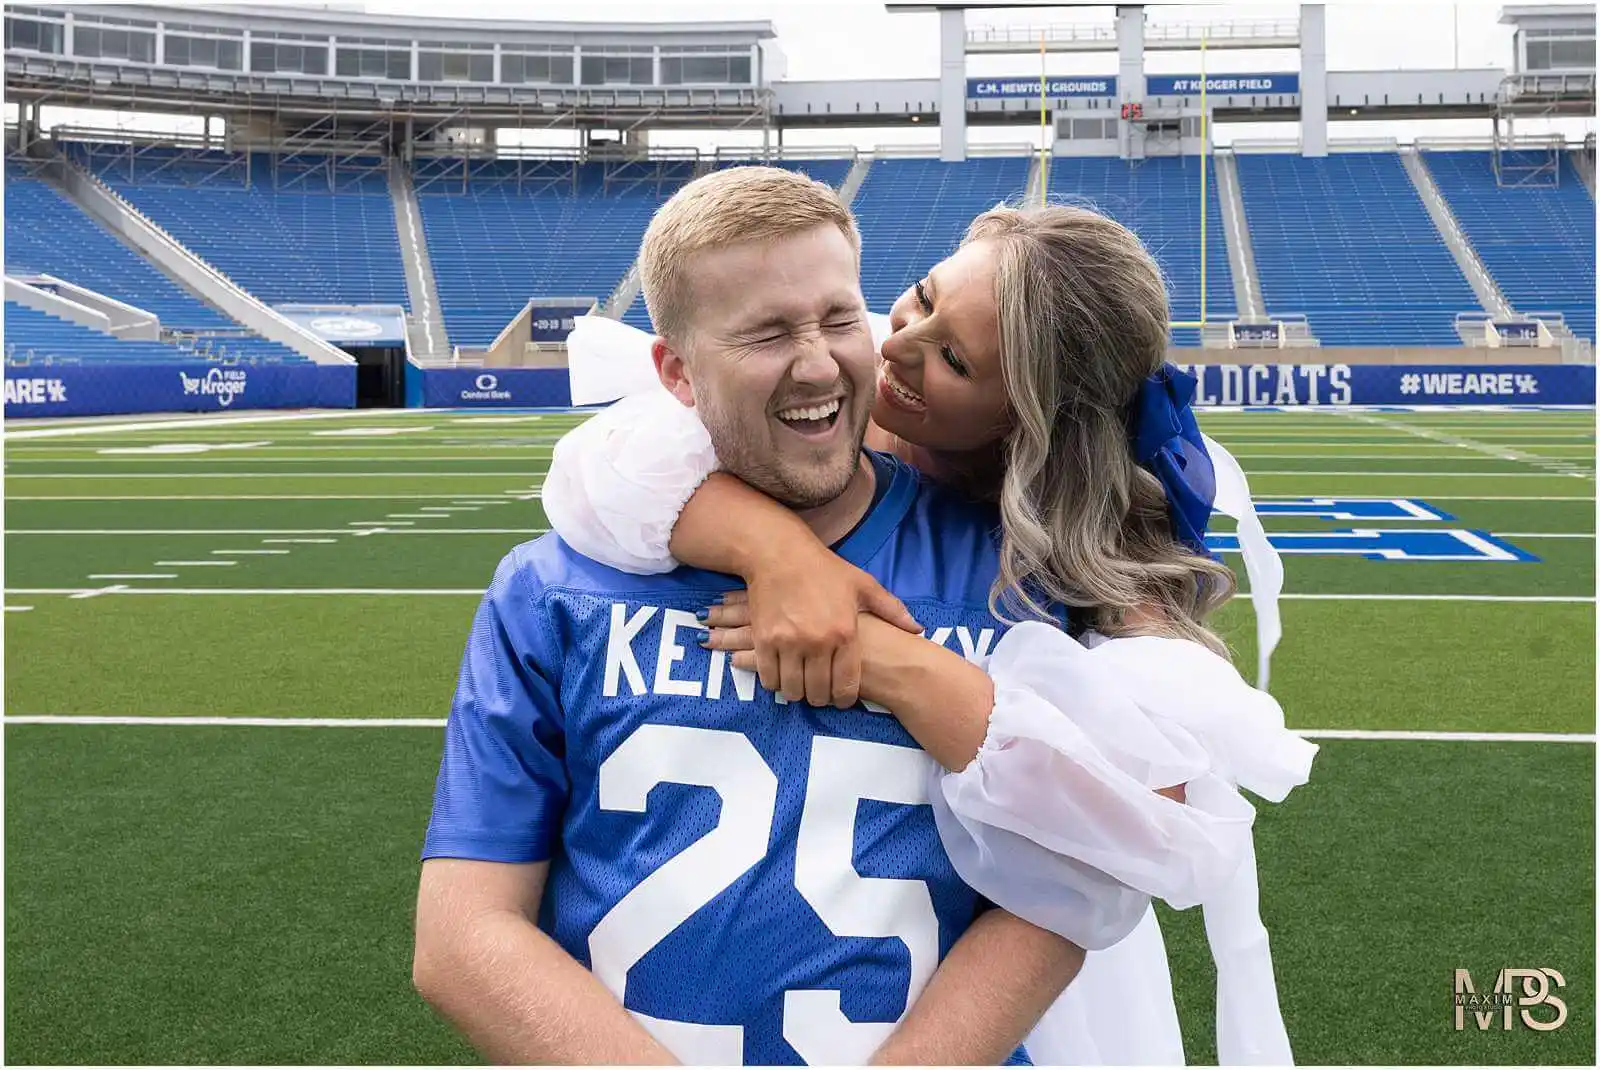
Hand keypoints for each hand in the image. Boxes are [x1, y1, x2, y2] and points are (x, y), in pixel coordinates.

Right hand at [702, 554, 919, 707]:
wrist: (779, 554)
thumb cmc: (824, 569)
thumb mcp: (863, 584)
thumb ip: (891, 610)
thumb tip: (917, 629)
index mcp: (845, 632)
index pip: (847, 686)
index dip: (845, 699)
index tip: (841, 698)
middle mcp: (817, 642)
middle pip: (818, 693)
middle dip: (821, 698)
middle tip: (820, 692)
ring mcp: (788, 642)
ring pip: (792, 689)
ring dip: (797, 692)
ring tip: (800, 684)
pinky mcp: (764, 640)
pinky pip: (769, 677)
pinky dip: (775, 682)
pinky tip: (781, 675)